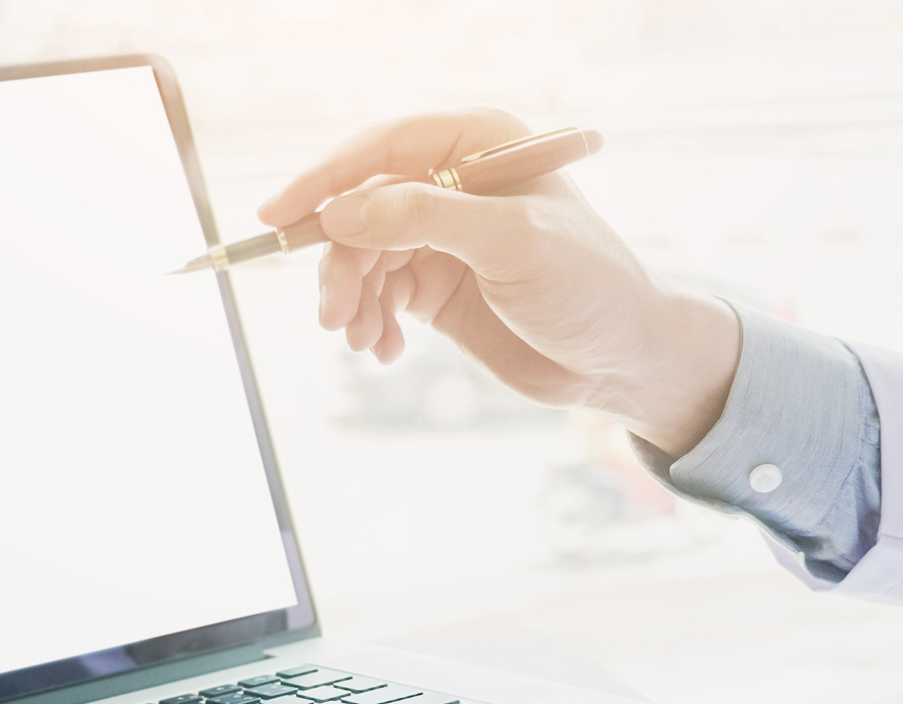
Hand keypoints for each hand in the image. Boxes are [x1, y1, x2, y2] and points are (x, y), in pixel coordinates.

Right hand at [258, 108, 741, 453]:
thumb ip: (426, 219)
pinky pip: (378, 295)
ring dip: (352, 299)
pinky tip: (384, 350)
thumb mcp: (513, 243)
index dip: (325, 180)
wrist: (624, 359)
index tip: (279, 216)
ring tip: (363, 340)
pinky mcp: (438, 285)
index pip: (381, 149)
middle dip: (341, 264)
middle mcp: (453, 184)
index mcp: (478, 145)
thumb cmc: (589, 286)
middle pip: (361, 210)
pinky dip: (370, 322)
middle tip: (335, 316)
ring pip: (362, 257)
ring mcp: (443, 236)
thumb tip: (342, 213)